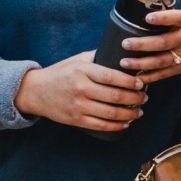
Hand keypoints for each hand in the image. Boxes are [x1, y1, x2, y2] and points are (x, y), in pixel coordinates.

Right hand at [15, 51, 149, 132]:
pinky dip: (117, 125)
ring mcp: (78, 105)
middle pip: (115, 96)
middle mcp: (81, 88)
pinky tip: (126, 122)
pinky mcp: (76, 119)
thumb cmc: (61, 73)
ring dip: (130, 113)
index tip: (141, 84)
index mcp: (83, 71)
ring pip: (111, 113)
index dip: (131, 82)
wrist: (36, 91)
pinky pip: (101, 125)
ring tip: (139, 111)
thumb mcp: (77, 60)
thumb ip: (98, 57)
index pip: (113, 77)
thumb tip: (123, 54)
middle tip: (144, 98)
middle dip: (135, 98)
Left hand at [120, 10, 180, 85]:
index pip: (175, 17)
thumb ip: (170, 17)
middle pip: (163, 43)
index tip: (148, 18)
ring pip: (161, 61)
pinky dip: (149, 77)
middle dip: (142, 44)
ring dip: (141, 63)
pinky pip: (163, 74)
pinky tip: (136, 78)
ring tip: (125, 62)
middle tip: (125, 43)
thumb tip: (141, 13)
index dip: (162, 17)